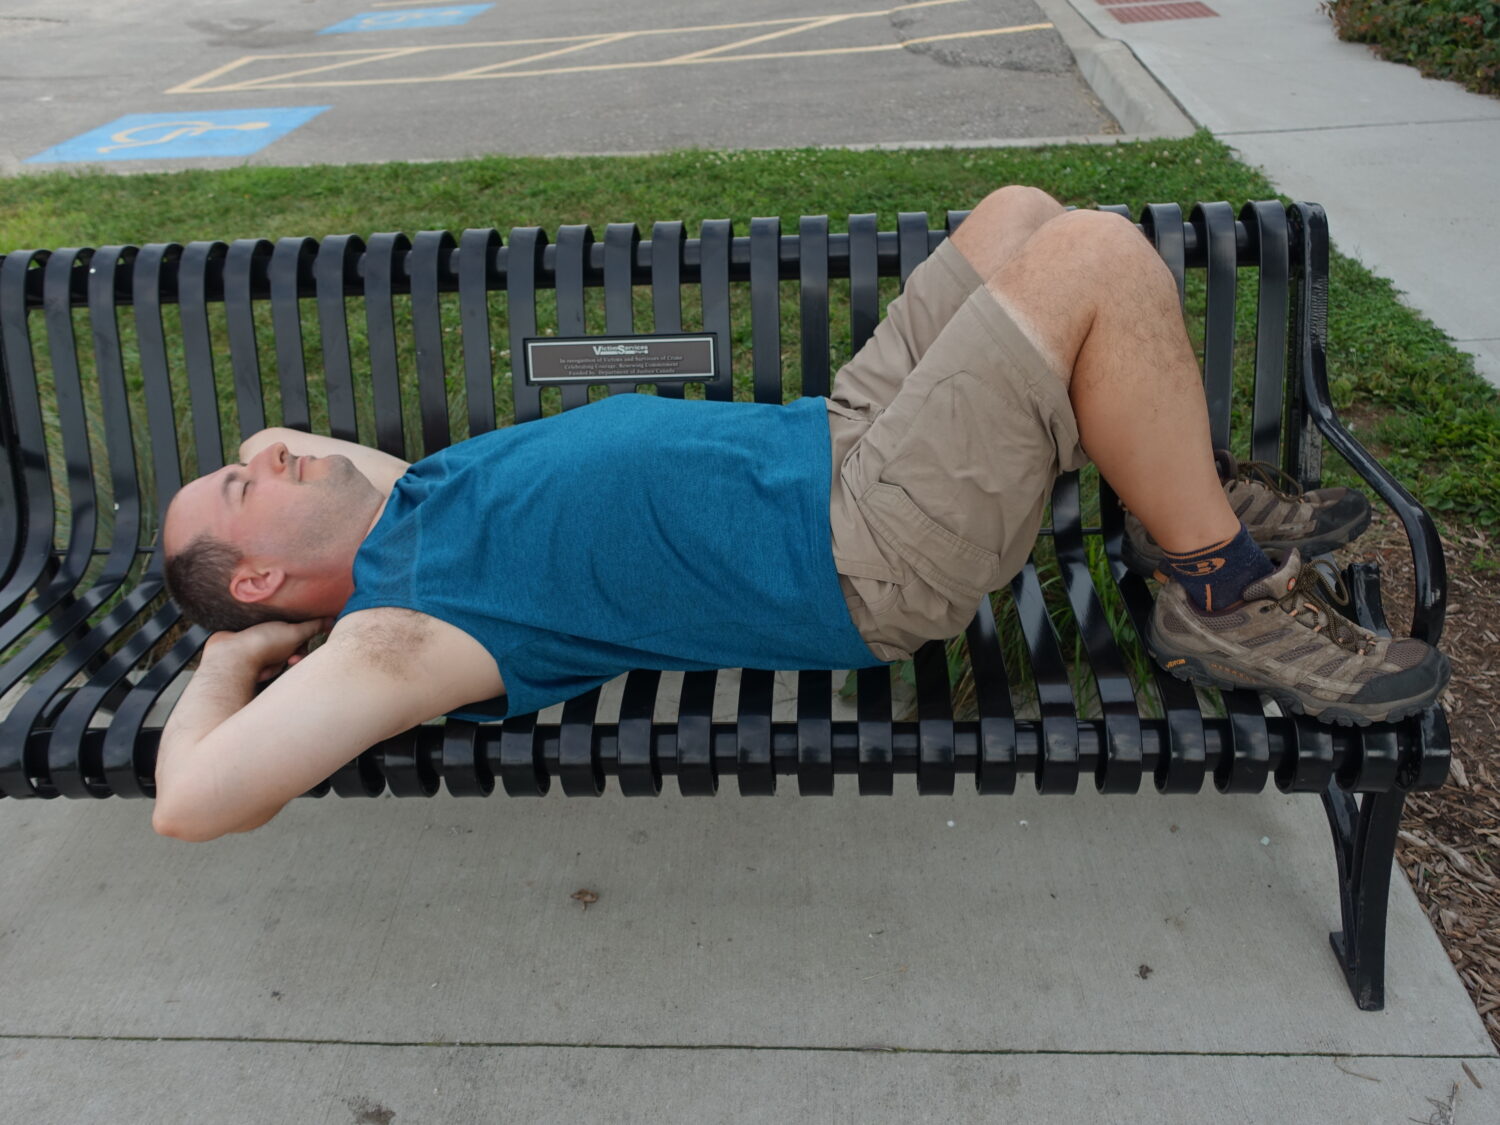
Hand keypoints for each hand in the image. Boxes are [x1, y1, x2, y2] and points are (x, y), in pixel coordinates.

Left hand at [204, 618, 334, 682]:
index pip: (297, 637)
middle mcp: (265, 636)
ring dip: (275, 667)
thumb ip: (314, 627)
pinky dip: (263, 673)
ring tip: (265, 668)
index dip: (301, 646)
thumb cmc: (262, 644)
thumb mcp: (294, 633)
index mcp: (276, 625)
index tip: (299, 653)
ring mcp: (254, 650)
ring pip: (276, 663)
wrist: (232, 660)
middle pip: (287, 652)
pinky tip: (257, 672)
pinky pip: (263, 670)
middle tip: (287, 661)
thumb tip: (331, 619)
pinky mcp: (244, 662)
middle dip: (288, 659)